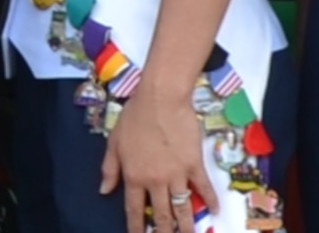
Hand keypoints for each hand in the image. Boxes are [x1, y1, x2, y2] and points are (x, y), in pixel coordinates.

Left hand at [100, 87, 218, 232]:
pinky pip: (203, 186)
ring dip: (186, 226)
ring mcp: (176, 174)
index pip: (134, 210)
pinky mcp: (194, 163)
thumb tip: (104, 191)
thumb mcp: (115, 141)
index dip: (137, 228)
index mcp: (134, 177)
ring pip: (182, 208)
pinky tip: (214, 210)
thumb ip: (110, 168)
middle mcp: (155, 181)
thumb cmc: (136, 115)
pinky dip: (210, 199)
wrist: (162, 97)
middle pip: (161, 215)